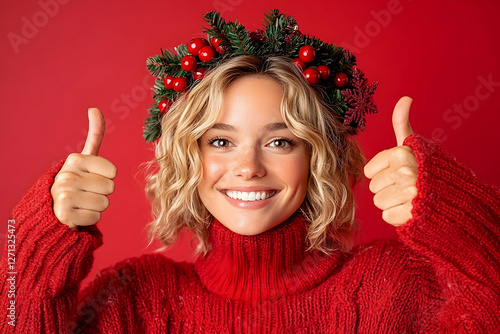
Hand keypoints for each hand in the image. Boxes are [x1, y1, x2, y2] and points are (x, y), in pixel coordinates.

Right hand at [51, 108, 116, 229]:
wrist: (54, 208)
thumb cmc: (78, 180)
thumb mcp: (86, 158)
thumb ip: (94, 135)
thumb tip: (94, 109)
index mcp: (75, 160)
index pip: (113, 172)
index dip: (106, 177)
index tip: (91, 177)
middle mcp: (67, 175)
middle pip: (110, 188)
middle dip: (102, 193)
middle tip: (86, 192)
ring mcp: (64, 195)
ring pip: (104, 203)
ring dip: (97, 206)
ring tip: (82, 203)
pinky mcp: (64, 215)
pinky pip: (96, 217)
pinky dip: (90, 218)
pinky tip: (77, 213)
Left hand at [364, 97, 417, 225]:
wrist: (455, 198)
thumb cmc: (428, 170)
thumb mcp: (413, 146)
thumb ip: (402, 123)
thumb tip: (405, 98)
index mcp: (401, 153)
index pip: (369, 171)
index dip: (382, 174)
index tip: (399, 172)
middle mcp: (405, 170)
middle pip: (373, 188)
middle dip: (388, 189)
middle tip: (407, 186)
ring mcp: (409, 192)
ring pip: (379, 202)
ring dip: (392, 203)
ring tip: (410, 198)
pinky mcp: (412, 213)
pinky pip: (387, 216)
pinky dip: (398, 217)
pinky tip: (413, 210)